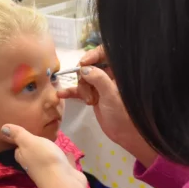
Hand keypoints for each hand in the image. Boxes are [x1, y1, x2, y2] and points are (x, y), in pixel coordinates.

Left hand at [1, 125, 87, 187]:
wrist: (64, 182)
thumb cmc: (44, 159)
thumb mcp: (29, 142)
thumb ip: (18, 135)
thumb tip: (2, 128)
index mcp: (24, 158)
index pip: (19, 151)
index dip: (20, 143)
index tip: (22, 135)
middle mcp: (35, 166)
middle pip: (33, 155)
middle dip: (35, 147)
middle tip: (39, 136)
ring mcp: (50, 171)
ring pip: (48, 160)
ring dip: (50, 152)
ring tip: (53, 142)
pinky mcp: (64, 174)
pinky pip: (63, 163)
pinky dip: (64, 158)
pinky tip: (68, 153)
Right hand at [57, 47, 156, 167]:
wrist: (126, 135)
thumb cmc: (124, 114)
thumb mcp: (111, 95)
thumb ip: (98, 79)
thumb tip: (84, 68)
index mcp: (119, 71)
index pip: (105, 52)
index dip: (94, 54)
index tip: (84, 64)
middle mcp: (110, 75)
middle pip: (91, 66)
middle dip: (85, 77)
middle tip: (87, 91)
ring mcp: (101, 85)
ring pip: (84, 78)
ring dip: (81, 88)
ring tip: (89, 102)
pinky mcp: (94, 95)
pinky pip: (80, 90)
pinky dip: (72, 92)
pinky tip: (61, 94)